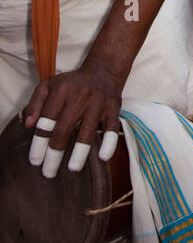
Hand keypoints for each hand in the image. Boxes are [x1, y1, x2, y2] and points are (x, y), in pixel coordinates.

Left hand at [24, 61, 122, 177]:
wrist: (104, 70)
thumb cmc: (73, 83)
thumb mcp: (50, 85)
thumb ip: (36, 103)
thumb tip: (29, 125)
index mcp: (61, 90)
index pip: (47, 120)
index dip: (39, 142)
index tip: (36, 160)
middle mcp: (80, 95)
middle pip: (64, 129)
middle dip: (55, 153)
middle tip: (49, 171)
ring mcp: (98, 102)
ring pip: (87, 131)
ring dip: (80, 152)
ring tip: (73, 168)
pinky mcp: (113, 108)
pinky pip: (112, 128)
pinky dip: (109, 143)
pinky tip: (103, 157)